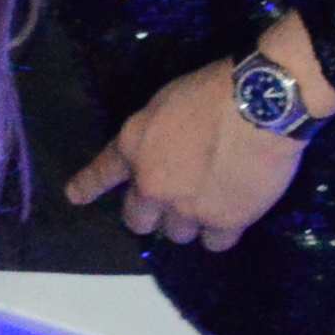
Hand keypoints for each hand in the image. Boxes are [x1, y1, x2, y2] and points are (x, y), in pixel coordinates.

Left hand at [65, 58, 316, 251]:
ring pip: (177, 234)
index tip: (75, 196)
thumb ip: (154, 134)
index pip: (102, 172)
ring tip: (210, 202)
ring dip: (189, 223)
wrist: (258, 105)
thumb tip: (162, 151)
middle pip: (138, 220)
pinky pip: (215, 243)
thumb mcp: (165, 102)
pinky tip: (232, 216)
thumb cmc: (213, 91)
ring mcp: (188, 207)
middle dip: (150, 215)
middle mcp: (153, 184)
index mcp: (134, 147)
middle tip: (169, 204)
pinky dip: (221, 233)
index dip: (87, 187)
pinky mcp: (225, 221)